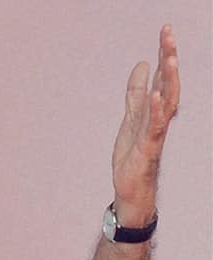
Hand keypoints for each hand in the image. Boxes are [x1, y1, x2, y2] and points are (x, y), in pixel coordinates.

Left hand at [110, 25, 179, 224]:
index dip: (165, 53)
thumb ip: (136, 93)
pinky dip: (156, 110)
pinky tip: (156, 94)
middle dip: (169, 57)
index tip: (166, 29)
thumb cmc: (134, 154)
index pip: (163, 76)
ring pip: (167, 102)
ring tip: (168, 57)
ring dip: (168, 79)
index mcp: (155, 109)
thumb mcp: (131, 117)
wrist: (131, 188)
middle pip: (168, 82)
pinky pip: (155, 126)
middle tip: (168, 33)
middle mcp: (159, 118)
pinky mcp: (148, 147)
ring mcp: (155, 132)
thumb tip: (141, 65)